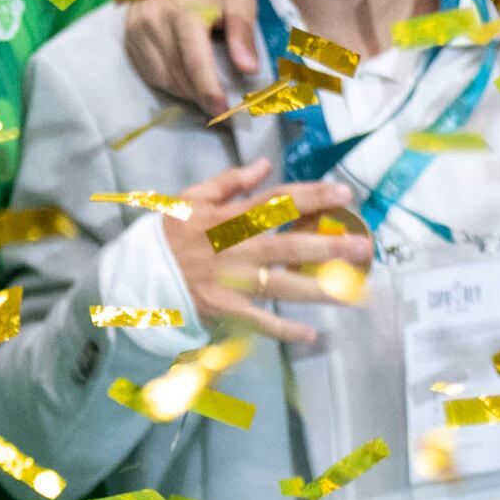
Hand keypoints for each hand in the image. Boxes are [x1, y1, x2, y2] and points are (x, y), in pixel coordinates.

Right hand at [118, 0, 262, 112]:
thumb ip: (242, 33)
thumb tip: (248, 69)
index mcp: (184, 10)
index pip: (194, 62)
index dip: (208, 90)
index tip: (221, 111)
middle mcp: (153, 20)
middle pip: (177, 74)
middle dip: (200, 96)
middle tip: (223, 107)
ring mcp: (136, 28)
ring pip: (160, 76)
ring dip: (184, 91)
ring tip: (205, 93)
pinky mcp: (128, 34)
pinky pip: (147, 70)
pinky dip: (167, 81)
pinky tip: (185, 79)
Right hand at [156, 153, 374, 349]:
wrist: (137, 273)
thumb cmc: (168, 233)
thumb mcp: (191, 198)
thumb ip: (229, 182)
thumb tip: (265, 165)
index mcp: (228, 217)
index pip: (277, 202)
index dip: (312, 196)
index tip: (344, 194)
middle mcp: (236, 248)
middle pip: (288, 244)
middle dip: (328, 245)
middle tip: (363, 246)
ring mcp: (232, 281)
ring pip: (282, 284)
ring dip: (319, 288)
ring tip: (353, 291)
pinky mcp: (226, 308)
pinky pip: (259, 321)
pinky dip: (284, 330)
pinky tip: (311, 334)